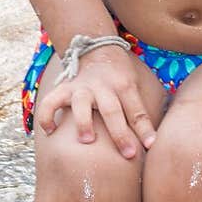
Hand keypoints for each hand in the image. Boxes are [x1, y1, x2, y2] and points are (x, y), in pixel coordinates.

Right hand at [35, 47, 157, 159]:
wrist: (96, 47)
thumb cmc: (120, 75)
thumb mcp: (134, 85)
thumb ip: (140, 110)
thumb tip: (154, 142)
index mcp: (124, 86)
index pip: (136, 110)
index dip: (144, 128)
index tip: (151, 146)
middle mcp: (103, 86)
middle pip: (112, 110)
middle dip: (120, 133)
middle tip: (128, 154)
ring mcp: (81, 88)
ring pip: (81, 104)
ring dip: (83, 122)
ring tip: (86, 140)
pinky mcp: (63, 89)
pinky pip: (50, 102)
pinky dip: (46, 116)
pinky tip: (49, 131)